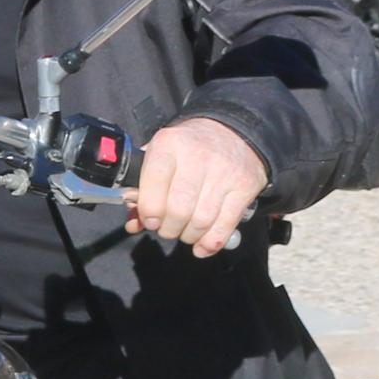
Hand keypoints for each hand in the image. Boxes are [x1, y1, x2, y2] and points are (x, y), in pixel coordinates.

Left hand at [126, 117, 266, 256]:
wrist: (233, 133)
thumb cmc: (188, 150)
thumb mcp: (160, 157)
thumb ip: (142, 189)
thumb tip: (134, 223)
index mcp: (168, 144)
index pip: (153, 184)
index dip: (148, 211)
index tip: (150, 220)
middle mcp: (196, 155)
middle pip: (178, 210)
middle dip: (168, 229)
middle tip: (167, 228)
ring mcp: (223, 171)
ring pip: (201, 221)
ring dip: (189, 235)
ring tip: (185, 231)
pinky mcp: (244, 186)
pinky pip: (225, 225)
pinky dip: (210, 243)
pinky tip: (202, 245)